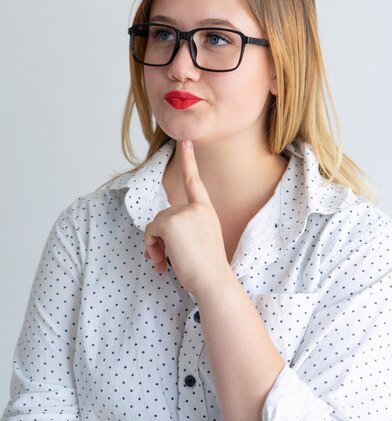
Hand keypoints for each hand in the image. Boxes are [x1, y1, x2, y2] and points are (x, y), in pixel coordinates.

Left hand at [143, 140, 232, 294]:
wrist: (213, 281)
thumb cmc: (208, 269)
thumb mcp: (201, 241)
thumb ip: (186, 228)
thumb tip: (160, 232)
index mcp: (206, 210)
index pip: (194, 181)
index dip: (189, 159)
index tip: (185, 139)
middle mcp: (196, 208)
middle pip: (165, 215)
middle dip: (160, 237)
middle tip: (165, 260)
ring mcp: (184, 213)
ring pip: (156, 224)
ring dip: (155, 245)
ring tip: (165, 263)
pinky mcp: (171, 222)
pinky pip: (150, 231)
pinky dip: (150, 246)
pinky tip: (161, 260)